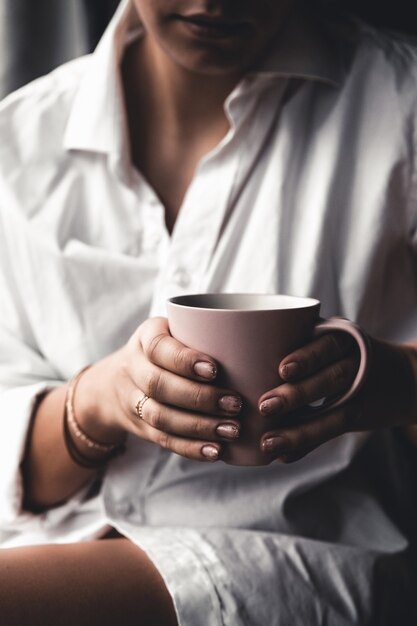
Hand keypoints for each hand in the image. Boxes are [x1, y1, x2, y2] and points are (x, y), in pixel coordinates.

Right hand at [75, 317, 241, 461]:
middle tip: (235, 404)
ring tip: (232, 430)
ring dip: (198, 426)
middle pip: (159, 385)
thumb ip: (208, 332)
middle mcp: (134, 368)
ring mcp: (133, 400)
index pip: (158, 347)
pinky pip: (163, 440)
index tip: (215, 370)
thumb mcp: (175, 330)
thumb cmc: (167, 350)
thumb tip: (267, 339)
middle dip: (199, 397)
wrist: (115, 382)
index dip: (185, 360)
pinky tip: (215, 451)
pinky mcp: (140, 428)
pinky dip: (190, 448)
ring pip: (160, 416)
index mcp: (145, 337)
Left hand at [258, 332, 416, 462]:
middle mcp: (355, 364)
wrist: (404, 378)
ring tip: (268, 442)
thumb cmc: (345, 356)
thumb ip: (299, 354)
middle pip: (330, 378)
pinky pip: (333, 431)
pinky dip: (308, 444)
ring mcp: (360, 392)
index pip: (328, 346)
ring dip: (299, 430)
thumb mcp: (329, 344)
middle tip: (264, 406)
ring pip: (334, 412)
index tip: (283, 370)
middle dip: (298, 395)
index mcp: (344, 340)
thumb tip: (243, 373)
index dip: (307, 357)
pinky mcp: (361, 415)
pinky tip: (285, 456)